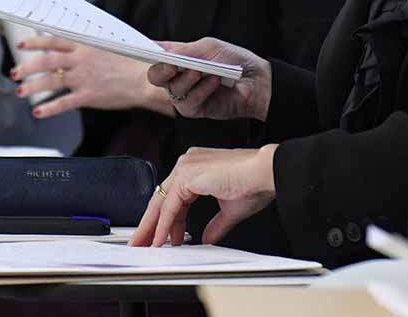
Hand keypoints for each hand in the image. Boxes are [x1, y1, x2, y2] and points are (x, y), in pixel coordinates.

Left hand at [12, 34, 164, 117]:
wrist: (144, 79)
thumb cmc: (130, 63)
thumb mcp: (108, 47)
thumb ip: (89, 47)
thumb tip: (74, 47)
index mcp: (85, 45)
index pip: (54, 40)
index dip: (36, 42)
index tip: (21, 45)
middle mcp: (81, 60)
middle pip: (47, 60)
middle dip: (27, 66)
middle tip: (14, 72)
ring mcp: (83, 78)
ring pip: (51, 81)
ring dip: (32, 86)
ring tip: (20, 91)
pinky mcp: (88, 96)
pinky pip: (63, 102)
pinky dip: (49, 108)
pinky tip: (37, 111)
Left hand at [129, 145, 277, 246]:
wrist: (265, 172)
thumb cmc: (254, 183)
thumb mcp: (230, 209)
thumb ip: (215, 224)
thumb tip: (207, 238)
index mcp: (196, 166)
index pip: (173, 196)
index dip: (166, 220)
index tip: (163, 237)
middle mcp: (187, 163)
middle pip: (162, 198)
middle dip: (151, 223)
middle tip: (142, 242)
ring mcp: (185, 167)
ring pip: (161, 202)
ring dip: (153, 226)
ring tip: (148, 245)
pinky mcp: (187, 175)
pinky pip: (170, 206)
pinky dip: (164, 224)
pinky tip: (161, 239)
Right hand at [144, 38, 271, 121]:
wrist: (256, 81)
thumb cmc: (234, 60)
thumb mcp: (209, 47)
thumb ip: (185, 51)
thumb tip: (163, 54)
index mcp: (178, 58)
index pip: (155, 55)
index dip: (143, 51)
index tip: (135, 47)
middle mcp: (178, 76)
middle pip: (155, 75)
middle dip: (162, 69)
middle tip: (172, 64)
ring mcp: (185, 94)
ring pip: (172, 89)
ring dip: (188, 78)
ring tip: (204, 71)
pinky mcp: (195, 110)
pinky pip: (188, 103)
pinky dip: (201, 90)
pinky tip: (214, 82)